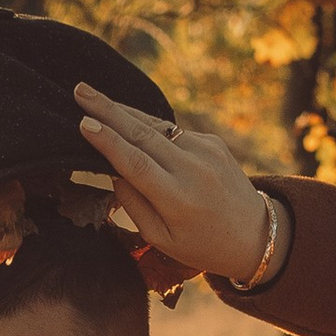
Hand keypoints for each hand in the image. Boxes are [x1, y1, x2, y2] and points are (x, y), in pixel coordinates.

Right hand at [75, 85, 281, 291]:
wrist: (255, 234)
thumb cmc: (202, 245)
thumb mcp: (163, 240)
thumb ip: (135, 206)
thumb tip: (113, 171)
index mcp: (179, 200)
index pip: (135, 162)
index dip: (108, 141)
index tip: (84, 123)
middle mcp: (193, 169)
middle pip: (142, 133)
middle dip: (107, 109)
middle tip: (79, 90)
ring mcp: (206, 151)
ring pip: (156, 127)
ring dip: (124, 111)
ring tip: (94, 97)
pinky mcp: (213, 142)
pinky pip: (173, 133)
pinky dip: (150, 128)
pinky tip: (130, 123)